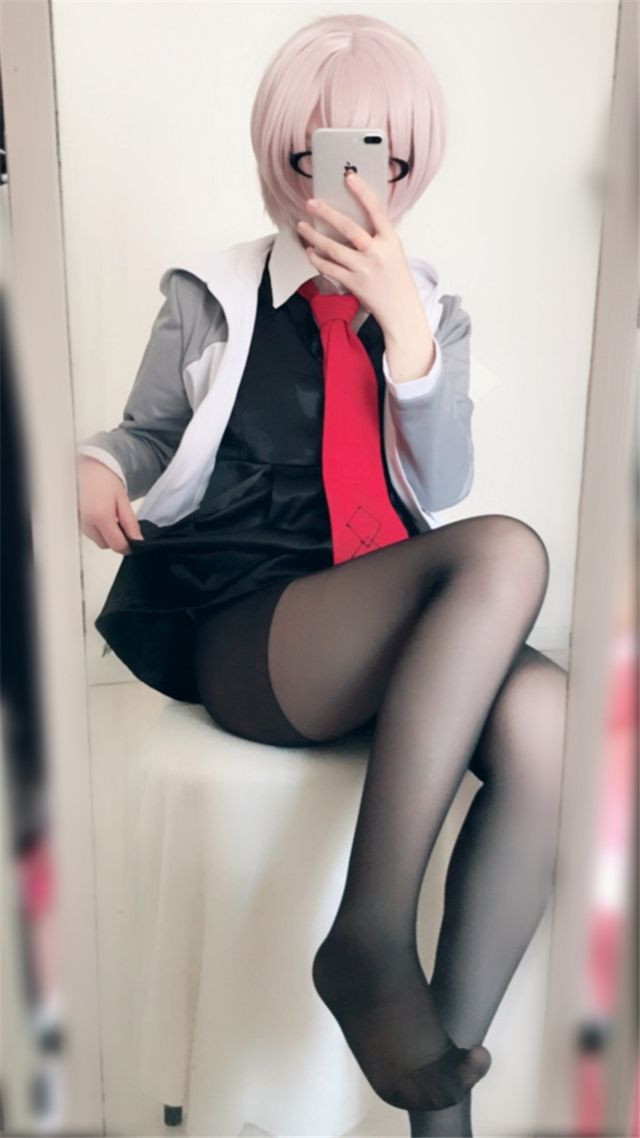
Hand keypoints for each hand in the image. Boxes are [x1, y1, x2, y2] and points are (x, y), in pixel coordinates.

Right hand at [77, 455, 143, 553]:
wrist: (90, 468)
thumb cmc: (105, 480)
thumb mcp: (124, 501)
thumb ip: (130, 523)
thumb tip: (137, 540)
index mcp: (101, 516)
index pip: (117, 545)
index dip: (128, 546)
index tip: (134, 541)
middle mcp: (87, 522)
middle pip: (106, 545)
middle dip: (116, 538)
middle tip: (122, 521)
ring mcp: (80, 523)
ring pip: (98, 540)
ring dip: (107, 534)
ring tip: (110, 514)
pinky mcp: (77, 522)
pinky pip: (91, 532)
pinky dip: (99, 529)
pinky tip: (102, 514)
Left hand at [297, 172, 434, 380]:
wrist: (400, 309)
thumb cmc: (396, 279)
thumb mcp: (393, 251)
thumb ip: (377, 236)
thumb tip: (352, 219)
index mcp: (390, 241)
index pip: (376, 210)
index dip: (362, 192)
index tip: (349, 178)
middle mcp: (376, 253)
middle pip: (348, 228)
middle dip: (326, 213)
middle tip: (311, 203)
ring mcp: (363, 269)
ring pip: (332, 249)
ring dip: (314, 236)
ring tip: (303, 227)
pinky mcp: (353, 283)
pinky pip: (329, 268)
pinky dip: (317, 259)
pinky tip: (310, 251)